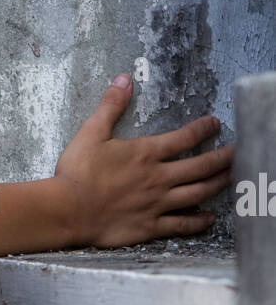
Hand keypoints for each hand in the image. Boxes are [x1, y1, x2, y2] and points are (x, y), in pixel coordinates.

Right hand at [53, 75, 233, 247]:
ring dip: (218, 184)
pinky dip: (198, 221)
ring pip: (197, 192)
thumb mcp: (91, 133)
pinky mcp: (150, 226)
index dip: (203, 129)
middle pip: (200, 166)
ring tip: (231, 177)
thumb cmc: (76, 172)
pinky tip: (209, 218)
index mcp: (146, 153)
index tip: (215, 124)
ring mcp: (157, 203)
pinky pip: (181, 224)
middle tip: (237, 152)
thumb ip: (110, 106)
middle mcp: (158, 177)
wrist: (68, 210)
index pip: (184, 138)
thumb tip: (123, 79)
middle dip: (222, 157)